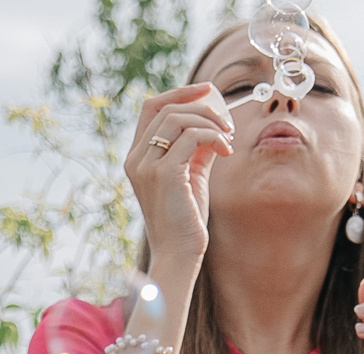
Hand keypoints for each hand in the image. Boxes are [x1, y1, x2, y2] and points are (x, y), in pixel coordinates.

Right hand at [123, 83, 232, 275]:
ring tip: (227, 138)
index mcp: (137, 157)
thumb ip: (197, 148)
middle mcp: (136, 159)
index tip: (208, 90)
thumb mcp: (192, 175)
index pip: (152, 108)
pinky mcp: (164, 174)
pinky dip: (214, 137)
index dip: (180, 93)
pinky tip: (226, 150)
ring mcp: (147, 166)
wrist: (178, 253)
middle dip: (202, 107)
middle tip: (226, 121)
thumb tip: (215, 124)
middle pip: (166, 108)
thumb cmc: (185, 219)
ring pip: (179, 118)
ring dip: (210, 122)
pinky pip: (192, 136)